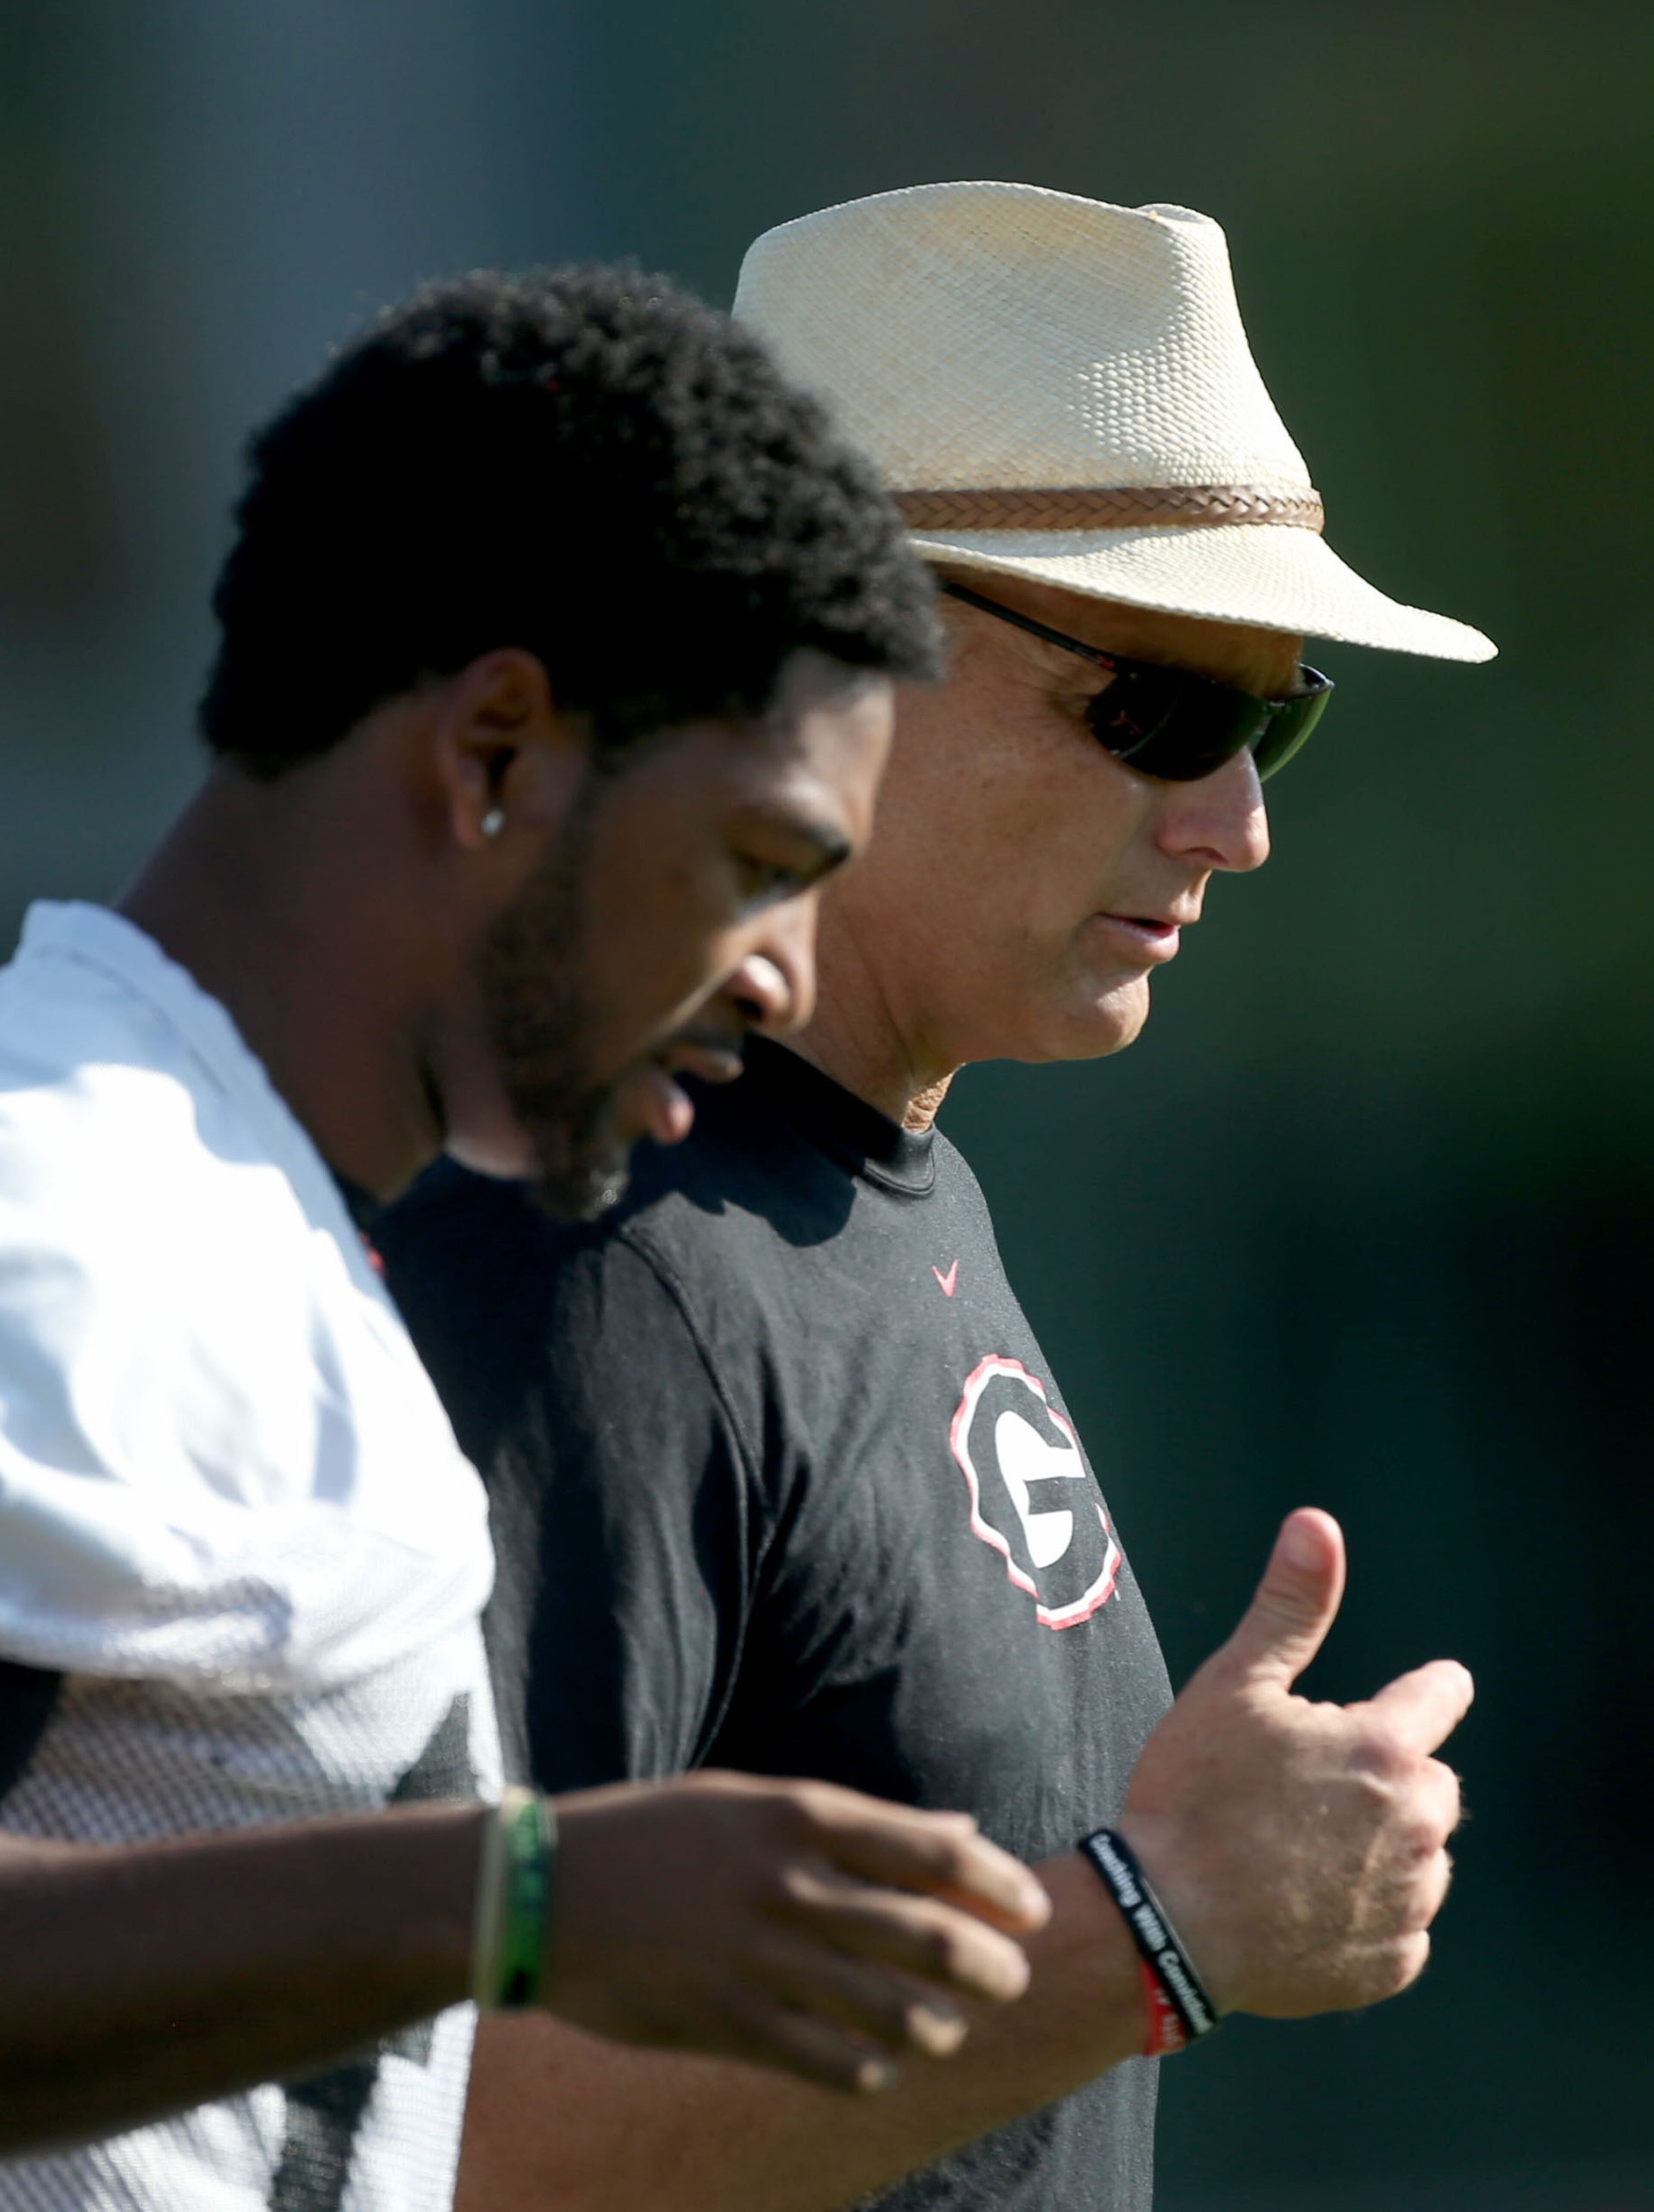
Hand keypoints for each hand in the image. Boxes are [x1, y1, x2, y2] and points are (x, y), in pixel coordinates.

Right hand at [542, 1771, 1050, 2092]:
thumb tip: (962, 1833)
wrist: (541, 1891)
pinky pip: (830, 2060)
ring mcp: (758, 1957)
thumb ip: (861, 1822)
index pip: (935, 1853)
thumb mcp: (754, 1801)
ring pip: (892, 2011)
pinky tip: (878, 2064)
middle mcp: (788, 1883)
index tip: (1033, 1910)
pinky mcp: (726, 2021)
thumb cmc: (658, 1836)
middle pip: (930, 1937)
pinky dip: (870, 2068)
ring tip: (948, 2030)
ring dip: (938, 2027)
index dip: (1000, 1886)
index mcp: (798, 1815)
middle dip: (991, 1967)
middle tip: (1011, 1981)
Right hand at [1115, 1508, 1470, 2018]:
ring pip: (1419, 1854)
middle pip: (1429, 1780)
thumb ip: (1290, 1606)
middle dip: (1384, 1775)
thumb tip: (1317, 1523)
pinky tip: (1304, 1902)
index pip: (1443, 1694)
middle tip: (1304, 1788)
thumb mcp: (1234, 1685)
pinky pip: (1400, 1924)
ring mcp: (1409, 1902)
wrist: (1161, 1925)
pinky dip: (1364, 1911)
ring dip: (1379, 1845)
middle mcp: (1418, 1827)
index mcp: (1387, 1749)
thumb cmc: (1193, 1795)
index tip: (1409, 1696)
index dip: (1422, 1690)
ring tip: (1298, 1848)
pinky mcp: (1393, 1963)